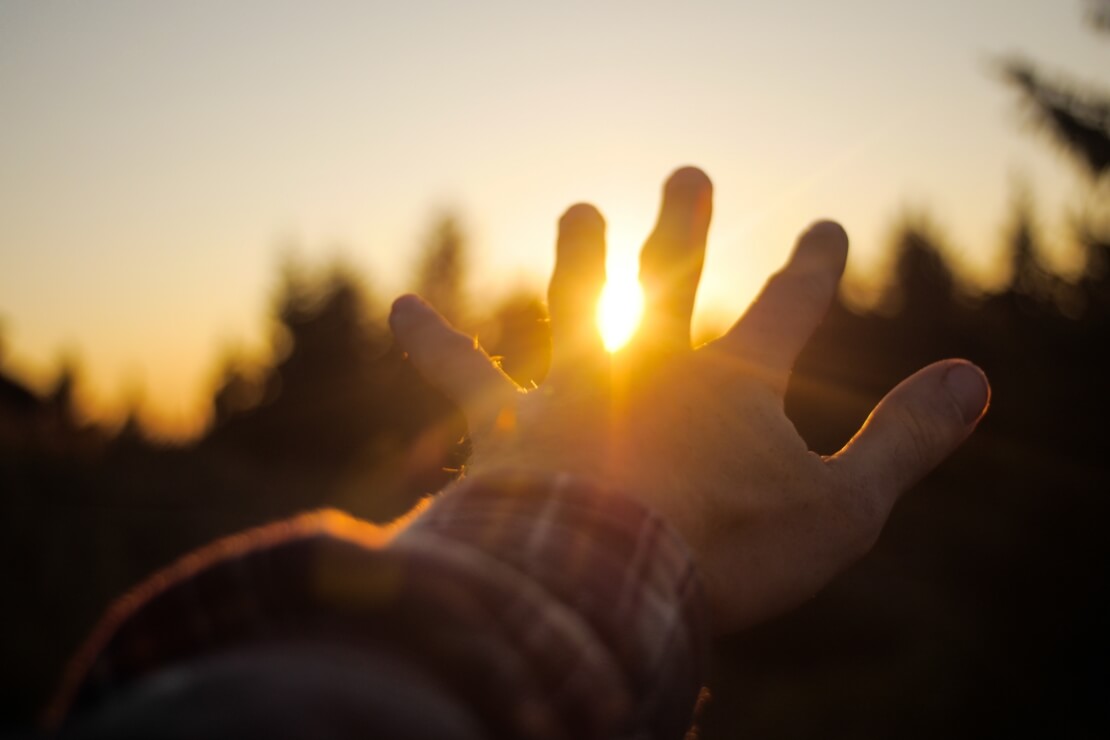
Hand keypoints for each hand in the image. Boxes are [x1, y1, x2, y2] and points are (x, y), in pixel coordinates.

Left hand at [389, 167, 989, 633]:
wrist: (604, 583)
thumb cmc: (729, 551)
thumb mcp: (843, 509)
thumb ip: (907, 441)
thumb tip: (973, 377)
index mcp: (733, 382)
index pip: (788, 306)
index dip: (812, 268)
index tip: (828, 230)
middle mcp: (648, 364)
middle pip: (674, 277)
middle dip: (686, 226)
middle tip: (687, 173)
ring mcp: (573, 386)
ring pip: (577, 304)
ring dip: (581, 255)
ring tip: (580, 209)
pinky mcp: (507, 424)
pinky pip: (463, 375)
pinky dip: (433, 341)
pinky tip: (399, 307)